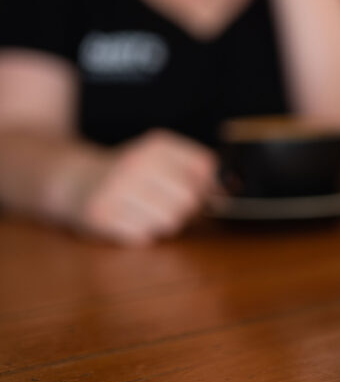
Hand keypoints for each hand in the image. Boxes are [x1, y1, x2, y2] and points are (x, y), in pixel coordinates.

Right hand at [71, 130, 216, 245]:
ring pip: (170, 221)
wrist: (72, 178)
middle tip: (166, 204)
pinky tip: (126, 219)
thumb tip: (226, 196)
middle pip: (190, 199)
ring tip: (144, 210)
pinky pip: (144, 237)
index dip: (208, 185)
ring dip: (163, 223)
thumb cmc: (129, 174)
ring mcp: (116, 188)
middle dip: (186, 209)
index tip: (197, 190)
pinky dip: (140, 233)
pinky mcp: (101, 214)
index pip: (205, 167)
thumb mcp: (161, 160)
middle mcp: (137, 162)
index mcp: (157, 144)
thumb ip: (197, 174)